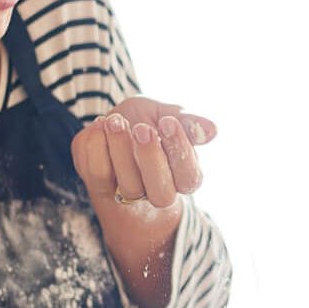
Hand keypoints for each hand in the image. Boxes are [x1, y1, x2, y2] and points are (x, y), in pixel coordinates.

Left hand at [71, 96, 215, 210]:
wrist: (112, 125)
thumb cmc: (148, 120)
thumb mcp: (167, 114)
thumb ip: (187, 122)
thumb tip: (212, 130)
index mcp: (183, 175)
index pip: (189, 176)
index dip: (180, 150)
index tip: (169, 121)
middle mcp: (159, 191)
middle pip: (161, 193)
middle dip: (151, 159)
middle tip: (142, 128)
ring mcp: (128, 193)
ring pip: (129, 186)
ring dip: (120, 150)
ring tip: (115, 120)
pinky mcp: (100, 186)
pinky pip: (98, 175)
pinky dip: (96, 148)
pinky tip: (99, 125)